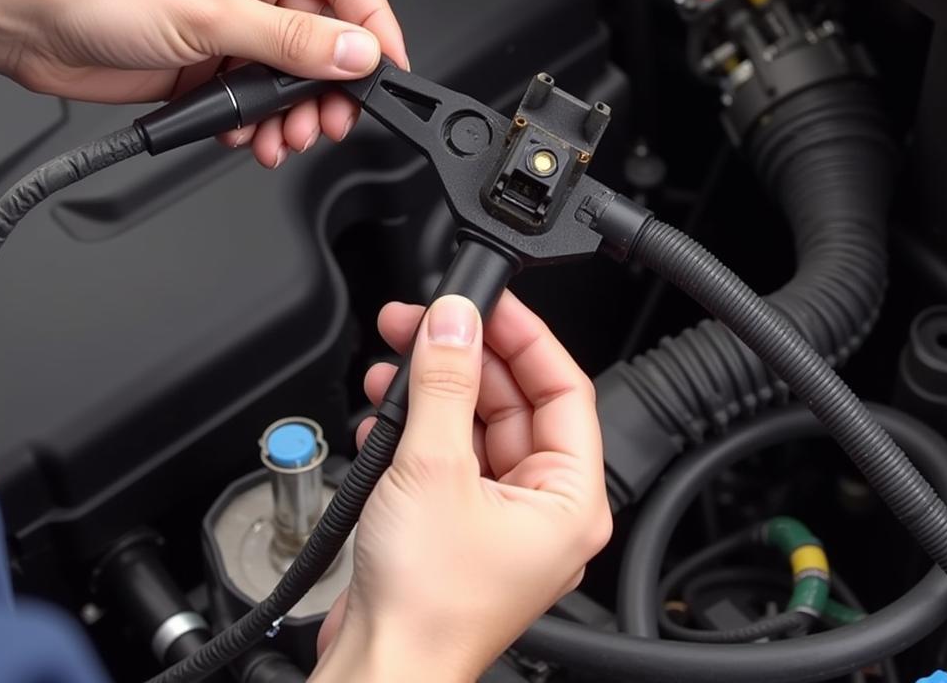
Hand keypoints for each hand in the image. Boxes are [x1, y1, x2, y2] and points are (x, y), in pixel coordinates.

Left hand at [0, 0, 406, 166]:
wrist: (28, 20)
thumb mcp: (211, 11)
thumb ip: (293, 39)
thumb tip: (355, 52)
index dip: (374, 22)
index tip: (386, 67)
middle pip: (324, 34)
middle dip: (330, 83)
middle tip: (333, 117)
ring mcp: (231, 23)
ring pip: (291, 74)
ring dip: (293, 112)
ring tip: (286, 136)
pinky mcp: (209, 63)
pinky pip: (255, 98)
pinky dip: (257, 123)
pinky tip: (247, 136)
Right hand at [312, 293, 611, 682]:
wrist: (378, 672)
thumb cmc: (426, 607)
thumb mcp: (434, 469)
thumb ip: (444, 383)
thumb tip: (454, 321)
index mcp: (568, 498)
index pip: (562, 388)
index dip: (524, 336)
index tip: (489, 301)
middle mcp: (541, 506)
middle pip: (513, 400)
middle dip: (464, 358)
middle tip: (424, 322)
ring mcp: (497, 514)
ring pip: (473, 424)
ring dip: (432, 390)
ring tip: (393, 363)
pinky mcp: (456, 521)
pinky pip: (446, 454)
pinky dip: (415, 428)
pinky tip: (384, 416)